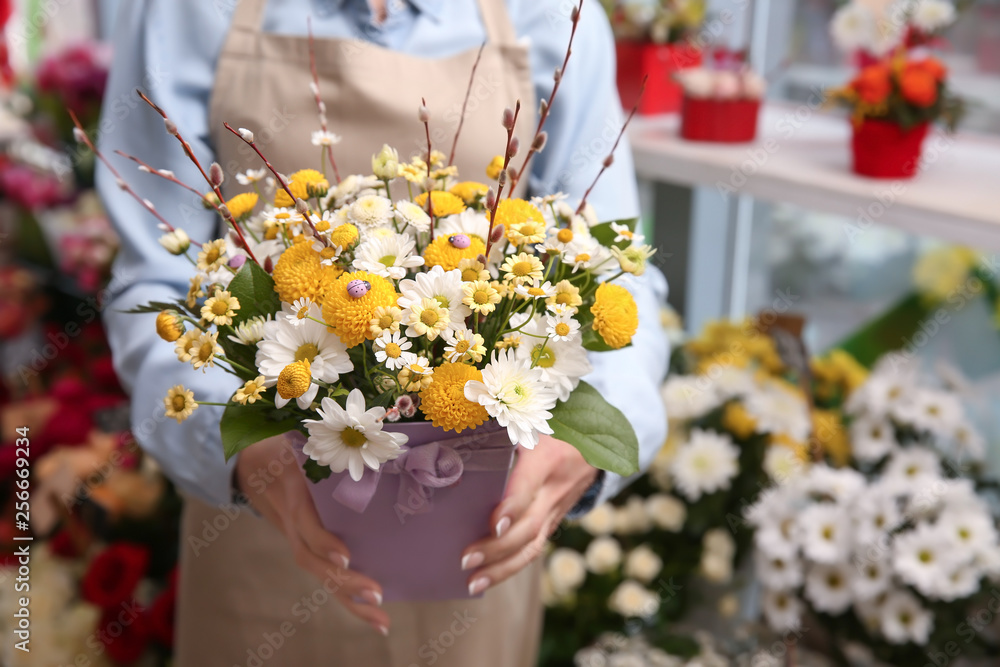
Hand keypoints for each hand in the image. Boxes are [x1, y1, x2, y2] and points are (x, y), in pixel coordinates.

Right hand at [236, 435, 390, 633]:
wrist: (247, 459)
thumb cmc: (285, 441)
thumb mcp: (298, 435)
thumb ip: (325, 438)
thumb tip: (367, 429)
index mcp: (291, 491)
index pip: (304, 524)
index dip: (322, 541)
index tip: (345, 556)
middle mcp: (290, 519)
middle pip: (311, 560)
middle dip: (343, 582)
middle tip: (377, 597)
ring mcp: (294, 535)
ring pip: (317, 573)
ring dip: (348, 600)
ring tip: (381, 621)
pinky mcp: (303, 544)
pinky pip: (321, 572)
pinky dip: (345, 595)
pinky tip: (372, 612)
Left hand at [459, 435, 597, 594]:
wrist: (595, 440)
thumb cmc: (551, 425)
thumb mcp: (530, 422)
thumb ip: (499, 433)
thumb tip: (455, 450)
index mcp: (547, 458)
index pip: (529, 488)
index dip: (512, 508)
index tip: (493, 524)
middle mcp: (555, 489)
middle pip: (529, 527)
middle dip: (497, 548)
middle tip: (466, 558)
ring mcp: (557, 509)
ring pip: (533, 546)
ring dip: (503, 568)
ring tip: (473, 582)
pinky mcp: (555, 520)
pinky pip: (535, 548)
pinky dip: (511, 566)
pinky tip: (488, 578)